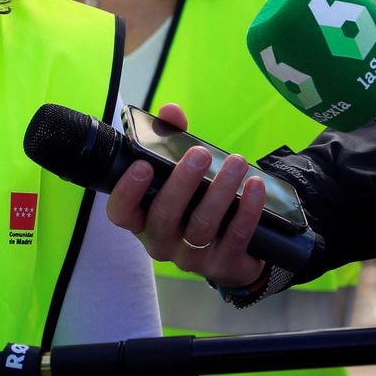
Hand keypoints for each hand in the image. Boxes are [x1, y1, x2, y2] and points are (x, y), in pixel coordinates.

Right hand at [104, 103, 267, 288]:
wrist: (229, 251)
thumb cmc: (193, 204)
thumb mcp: (178, 175)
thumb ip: (169, 141)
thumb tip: (171, 111)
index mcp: (141, 221)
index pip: (121, 213)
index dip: (127, 192)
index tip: (142, 166)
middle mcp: (161, 243)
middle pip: (164, 217)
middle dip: (182, 182)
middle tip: (199, 154)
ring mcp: (192, 258)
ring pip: (202, 225)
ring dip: (220, 190)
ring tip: (236, 162)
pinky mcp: (224, 264)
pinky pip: (236, 236)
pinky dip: (247, 209)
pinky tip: (254, 186)